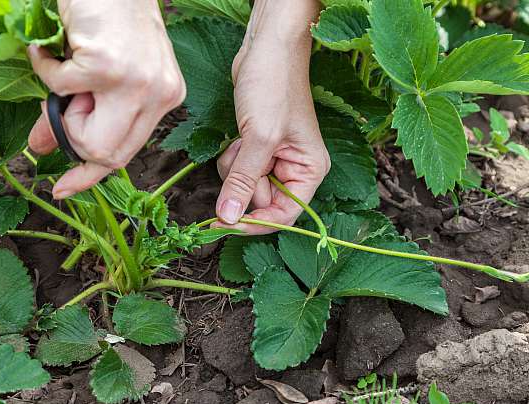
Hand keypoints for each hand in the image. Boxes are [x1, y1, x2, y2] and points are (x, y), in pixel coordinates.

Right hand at [28, 0, 184, 198]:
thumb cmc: (111, 19)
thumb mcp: (105, 74)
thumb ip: (82, 113)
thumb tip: (42, 147)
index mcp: (164, 98)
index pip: (129, 152)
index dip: (93, 175)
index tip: (65, 188)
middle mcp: (159, 95)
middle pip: (110, 155)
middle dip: (76, 140)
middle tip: (68, 103)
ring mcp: (137, 83)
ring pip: (88, 137)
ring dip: (64, 109)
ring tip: (70, 72)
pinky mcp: (109, 67)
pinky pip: (59, 89)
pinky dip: (45, 68)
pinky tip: (54, 49)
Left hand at [214, 2, 328, 233]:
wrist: (266, 48)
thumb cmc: (274, 86)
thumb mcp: (259, 139)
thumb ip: (243, 182)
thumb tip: (228, 219)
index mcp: (309, 171)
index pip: (284, 215)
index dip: (255, 223)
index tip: (224, 225)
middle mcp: (295, 170)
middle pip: (261, 202)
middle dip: (243, 183)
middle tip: (241, 155)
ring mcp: (275, 160)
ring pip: (245, 186)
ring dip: (234, 169)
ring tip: (240, 141)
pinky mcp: (258, 149)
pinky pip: (239, 170)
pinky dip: (232, 158)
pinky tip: (237, 136)